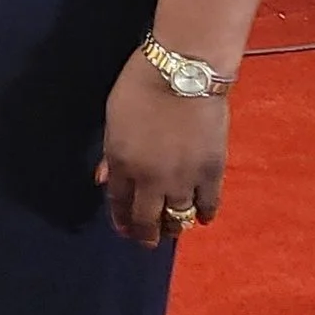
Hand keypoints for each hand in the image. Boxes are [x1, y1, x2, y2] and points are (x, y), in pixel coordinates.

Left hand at [96, 51, 228, 244]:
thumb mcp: (113, 118)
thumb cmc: (140, 86)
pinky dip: (204, 214)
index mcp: (121, 164)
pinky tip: (201, 217)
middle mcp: (150, 179)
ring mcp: (182, 179)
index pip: (119, 203)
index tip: (125, 229)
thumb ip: (110, 154)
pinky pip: (208, 205)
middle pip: (147, 219)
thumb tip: (103, 179)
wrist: (183, 72)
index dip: (122, 219)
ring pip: (177, 219)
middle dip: (145, 234)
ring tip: (173, 230)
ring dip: (173, 228)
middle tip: (148, 241)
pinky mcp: (211, 173)